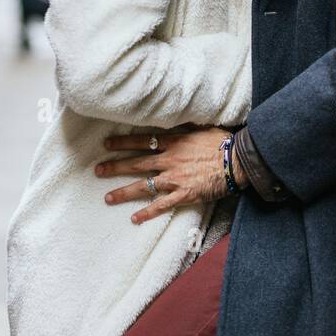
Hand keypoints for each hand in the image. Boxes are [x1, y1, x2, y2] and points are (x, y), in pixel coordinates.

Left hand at [95, 126, 234, 224]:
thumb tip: (173, 117)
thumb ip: (184, 125)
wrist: (236, 161)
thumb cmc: (221, 141)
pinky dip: (147, 212)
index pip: (142, 141)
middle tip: (98, 170)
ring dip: (124, 191)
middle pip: (137, 163)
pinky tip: (134, 218)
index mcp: (173, 142)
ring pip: (144, 186)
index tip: (107, 144)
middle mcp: (169, 160)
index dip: (123, 143)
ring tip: (108, 197)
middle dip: (115, 166)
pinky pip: (161, 205)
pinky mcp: (183, 194)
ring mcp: (175, 179)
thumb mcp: (200, 127)